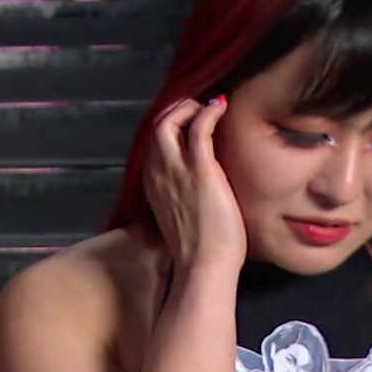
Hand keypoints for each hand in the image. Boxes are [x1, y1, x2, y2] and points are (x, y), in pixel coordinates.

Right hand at [143, 96, 246, 273]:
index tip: (183, 122)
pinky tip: (221, 108)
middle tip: (195, 109)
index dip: (166, 126)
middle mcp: (156, 173)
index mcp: (151, 185)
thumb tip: (193, 188)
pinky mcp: (200, 168)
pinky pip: (199, 128)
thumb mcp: (177, 217)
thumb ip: (178, 197)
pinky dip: (208, 113)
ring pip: (169, 121)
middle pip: (154, 127)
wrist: (203, 264)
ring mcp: (176, 169)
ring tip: (206, 106)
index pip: (151, 144)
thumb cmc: (197, 249)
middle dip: (174, 111)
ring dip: (188, 108)